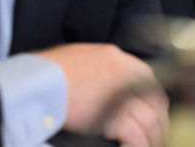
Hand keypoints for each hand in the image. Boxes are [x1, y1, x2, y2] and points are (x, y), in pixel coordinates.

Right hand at [38, 43, 168, 146]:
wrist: (36, 80)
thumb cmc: (46, 71)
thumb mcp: (77, 59)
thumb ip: (96, 69)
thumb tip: (102, 87)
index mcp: (114, 56)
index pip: (147, 77)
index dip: (153, 99)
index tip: (153, 114)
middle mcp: (122, 71)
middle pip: (154, 99)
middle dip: (158, 121)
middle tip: (155, 137)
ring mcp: (119, 92)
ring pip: (149, 119)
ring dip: (151, 137)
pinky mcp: (111, 114)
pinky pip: (135, 133)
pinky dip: (138, 144)